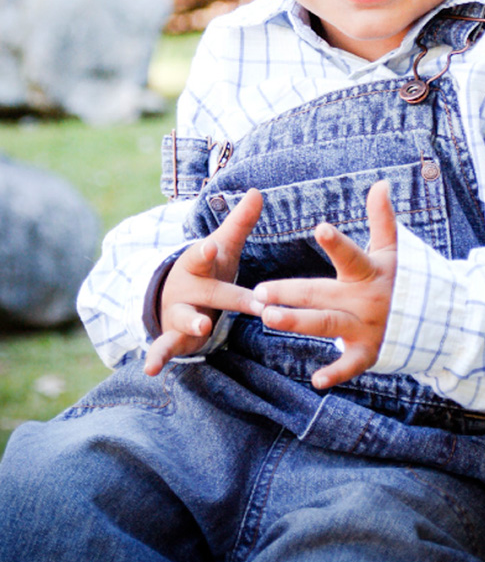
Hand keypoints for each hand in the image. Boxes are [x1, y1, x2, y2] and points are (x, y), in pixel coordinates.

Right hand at [144, 188, 262, 375]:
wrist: (175, 293)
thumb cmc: (208, 269)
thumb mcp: (222, 246)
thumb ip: (239, 222)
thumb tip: (258, 191)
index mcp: (198, 263)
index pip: (202, 255)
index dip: (207, 252)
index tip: (212, 246)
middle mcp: (187, 286)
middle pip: (211, 291)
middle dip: (233, 297)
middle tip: (256, 303)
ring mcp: (178, 311)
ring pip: (185, 317)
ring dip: (194, 322)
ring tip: (202, 326)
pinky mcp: (174, 334)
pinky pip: (164, 346)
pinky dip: (156, 357)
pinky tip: (150, 370)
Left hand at [251, 181, 396, 389]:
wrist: (437, 320)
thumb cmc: (403, 279)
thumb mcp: (394, 249)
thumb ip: (382, 219)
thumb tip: (382, 183)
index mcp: (370, 272)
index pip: (351, 255)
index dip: (337, 243)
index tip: (321, 228)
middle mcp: (366, 300)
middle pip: (323, 294)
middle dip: (291, 293)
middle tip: (259, 292)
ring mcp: (367, 328)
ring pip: (327, 326)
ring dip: (298, 323)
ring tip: (268, 318)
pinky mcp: (369, 353)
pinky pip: (350, 365)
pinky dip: (336, 373)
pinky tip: (316, 380)